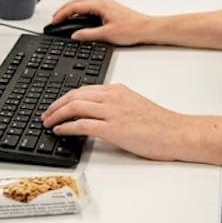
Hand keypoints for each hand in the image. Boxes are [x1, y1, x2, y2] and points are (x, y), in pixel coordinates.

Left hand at [41, 83, 187, 160]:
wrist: (176, 132)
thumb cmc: (159, 123)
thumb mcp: (133, 105)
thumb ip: (114, 105)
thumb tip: (95, 114)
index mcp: (117, 90)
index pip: (83, 89)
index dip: (65, 97)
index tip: (56, 105)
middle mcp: (112, 97)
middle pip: (74, 95)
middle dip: (56, 104)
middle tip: (46, 114)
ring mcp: (112, 112)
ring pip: (75, 106)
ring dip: (57, 114)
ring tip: (48, 122)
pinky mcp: (114, 129)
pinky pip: (82, 124)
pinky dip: (67, 126)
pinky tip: (59, 130)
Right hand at [50, 0, 152, 44]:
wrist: (148, 29)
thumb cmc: (133, 29)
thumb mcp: (107, 35)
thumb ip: (88, 35)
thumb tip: (75, 35)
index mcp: (100, 5)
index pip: (75, 6)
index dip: (62, 13)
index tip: (54, 20)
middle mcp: (103, 2)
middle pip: (77, 1)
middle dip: (64, 8)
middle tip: (55, 18)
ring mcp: (107, 5)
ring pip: (84, 3)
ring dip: (72, 9)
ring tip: (64, 18)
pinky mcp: (110, 10)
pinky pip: (90, 7)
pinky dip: (81, 11)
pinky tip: (79, 19)